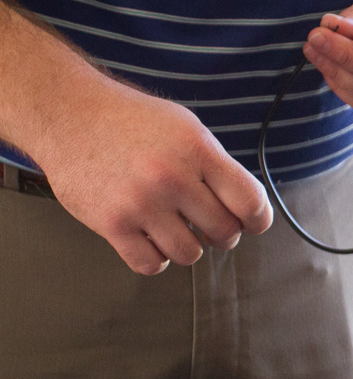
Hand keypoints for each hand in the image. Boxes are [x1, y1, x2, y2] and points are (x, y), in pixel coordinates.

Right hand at [38, 77, 271, 275]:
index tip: (253, 222)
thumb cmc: (133, 122)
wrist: (69, 114)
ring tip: (177, 228)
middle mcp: (171, 177)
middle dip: (224, 234)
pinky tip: (151, 238)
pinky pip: (150, 265)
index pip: (249, 201)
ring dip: (189, 246)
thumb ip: (217, 166)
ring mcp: (139, 203)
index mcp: (197, 150)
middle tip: (209, 224)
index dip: (258, 219)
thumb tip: (249, 210)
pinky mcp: (110, 223)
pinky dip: (156, 258)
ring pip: (189, 254)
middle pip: (224, 233)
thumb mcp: (187, 128)